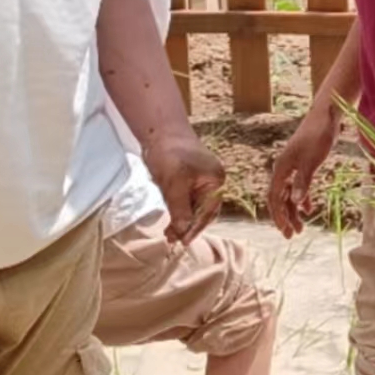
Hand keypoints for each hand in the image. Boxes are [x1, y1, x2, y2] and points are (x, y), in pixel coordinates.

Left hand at [144, 130, 225, 245]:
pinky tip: (170, 221)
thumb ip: (180, 208)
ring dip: (181, 221)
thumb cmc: (170, 153)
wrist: (159, 133)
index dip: (196, 227)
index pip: (208, 210)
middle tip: (172, 240)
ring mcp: (200, 183)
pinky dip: (178, 212)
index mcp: (215, 181)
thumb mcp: (174, 183)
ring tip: (168, 234)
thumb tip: (183, 231)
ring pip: (193, 208)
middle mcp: (212, 183)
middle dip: (188, 226)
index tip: (183, 241)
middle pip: (202, 211)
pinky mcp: (188, 182)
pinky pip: (185, 202)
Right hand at [269, 104, 339, 238]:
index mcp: (281, 168)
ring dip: (293, 211)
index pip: (274, 197)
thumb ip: (303, 181)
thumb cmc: (318, 135)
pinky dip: (301, 198)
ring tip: (301, 228)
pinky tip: (308, 209)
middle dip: (284, 218)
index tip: (285, 231)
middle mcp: (283, 169)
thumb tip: (295, 202)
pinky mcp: (302, 164)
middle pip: (279, 198)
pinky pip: (297, 186)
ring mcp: (292, 167)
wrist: (326, 116)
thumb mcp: (312, 160)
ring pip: (288, 194)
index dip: (278, 215)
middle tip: (292, 235)